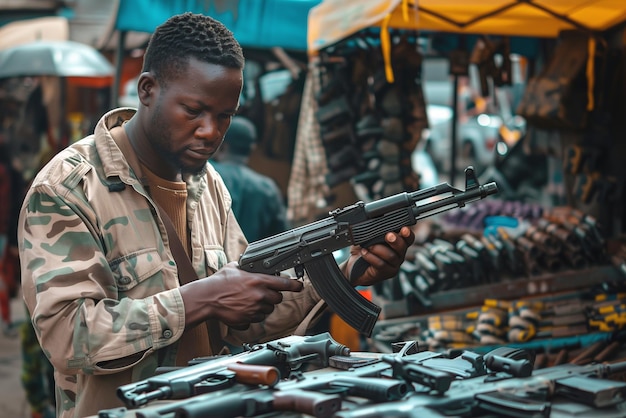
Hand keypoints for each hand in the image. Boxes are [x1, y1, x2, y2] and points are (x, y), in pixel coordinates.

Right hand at [180, 262, 302, 329]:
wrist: (207, 298)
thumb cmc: (219, 282)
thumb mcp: (234, 267)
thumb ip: (247, 267)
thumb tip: (252, 264)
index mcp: (258, 281)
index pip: (284, 284)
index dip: (294, 285)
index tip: (299, 286)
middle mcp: (259, 295)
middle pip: (278, 299)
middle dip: (273, 296)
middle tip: (263, 293)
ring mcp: (254, 309)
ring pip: (268, 310)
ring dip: (262, 306)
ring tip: (248, 300)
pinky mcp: (248, 319)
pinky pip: (256, 319)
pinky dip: (252, 315)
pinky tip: (242, 309)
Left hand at [345, 226, 414, 286]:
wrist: (353, 266)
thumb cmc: (363, 249)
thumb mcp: (368, 237)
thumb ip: (374, 230)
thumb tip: (374, 221)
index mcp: (397, 243)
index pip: (408, 237)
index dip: (408, 233)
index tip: (404, 229)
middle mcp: (399, 254)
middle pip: (403, 246)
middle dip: (396, 240)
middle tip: (388, 236)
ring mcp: (394, 264)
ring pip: (391, 256)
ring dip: (378, 249)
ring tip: (368, 246)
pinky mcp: (386, 273)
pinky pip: (381, 264)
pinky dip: (371, 257)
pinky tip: (364, 252)